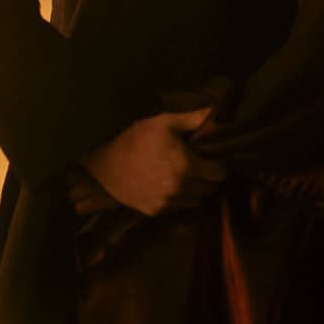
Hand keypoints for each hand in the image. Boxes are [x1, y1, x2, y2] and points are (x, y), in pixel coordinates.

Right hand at [78, 107, 226, 215]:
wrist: (104, 166)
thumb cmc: (136, 139)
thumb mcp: (165, 122)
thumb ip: (194, 118)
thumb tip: (218, 111)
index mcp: (187, 166)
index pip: (219, 174)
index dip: (218, 165)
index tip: (212, 159)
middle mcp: (181, 189)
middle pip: (210, 189)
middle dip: (209, 178)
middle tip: (200, 167)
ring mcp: (168, 203)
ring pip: (196, 201)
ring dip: (195, 191)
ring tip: (186, 177)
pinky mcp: (156, 211)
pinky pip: (179, 208)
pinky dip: (180, 199)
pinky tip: (171, 186)